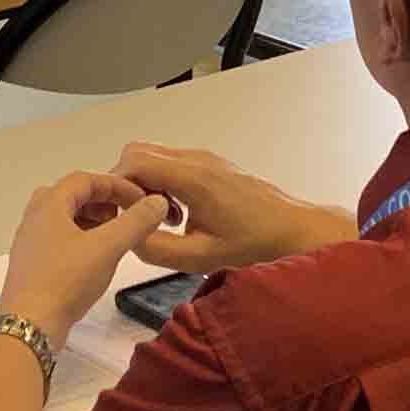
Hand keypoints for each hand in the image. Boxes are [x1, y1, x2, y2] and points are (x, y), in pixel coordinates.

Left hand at [0, 170, 172, 342]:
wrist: (30, 325)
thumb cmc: (66, 280)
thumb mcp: (108, 248)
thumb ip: (135, 222)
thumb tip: (157, 202)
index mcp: (49, 205)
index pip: (85, 180)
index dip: (116, 184)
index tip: (140, 199)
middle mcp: (34, 218)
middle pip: (72, 196)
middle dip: (102, 202)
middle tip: (124, 216)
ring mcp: (30, 243)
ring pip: (64, 219)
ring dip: (92, 221)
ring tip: (114, 238)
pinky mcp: (32, 265)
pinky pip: (59, 240)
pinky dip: (81, 240)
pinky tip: (95, 260)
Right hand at [109, 141, 352, 272]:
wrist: (291, 229)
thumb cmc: (253, 242)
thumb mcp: (199, 257)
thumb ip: (157, 249)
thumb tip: (129, 238)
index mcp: (192, 178)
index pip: (134, 162)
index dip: (119, 188)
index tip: (124, 215)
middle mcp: (197, 160)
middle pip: (139, 153)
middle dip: (129, 184)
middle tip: (139, 217)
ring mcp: (205, 158)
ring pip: (154, 156)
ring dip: (147, 185)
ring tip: (164, 219)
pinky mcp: (211, 164)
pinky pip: (172, 163)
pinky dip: (163, 184)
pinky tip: (180, 214)